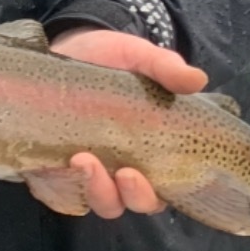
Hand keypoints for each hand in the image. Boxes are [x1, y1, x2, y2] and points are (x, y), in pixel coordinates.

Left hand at [49, 26, 207, 216]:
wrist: (61, 49)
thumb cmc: (106, 59)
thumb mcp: (136, 56)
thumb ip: (164, 67)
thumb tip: (197, 79)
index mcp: (148, 150)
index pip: (162, 189)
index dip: (156, 192)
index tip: (147, 175)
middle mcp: (119, 168)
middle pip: (131, 201)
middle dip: (131, 195)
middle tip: (123, 172)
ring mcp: (85, 171)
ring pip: (96, 201)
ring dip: (95, 189)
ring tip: (82, 160)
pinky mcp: (52, 169)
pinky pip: (57, 193)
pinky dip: (58, 187)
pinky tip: (55, 167)